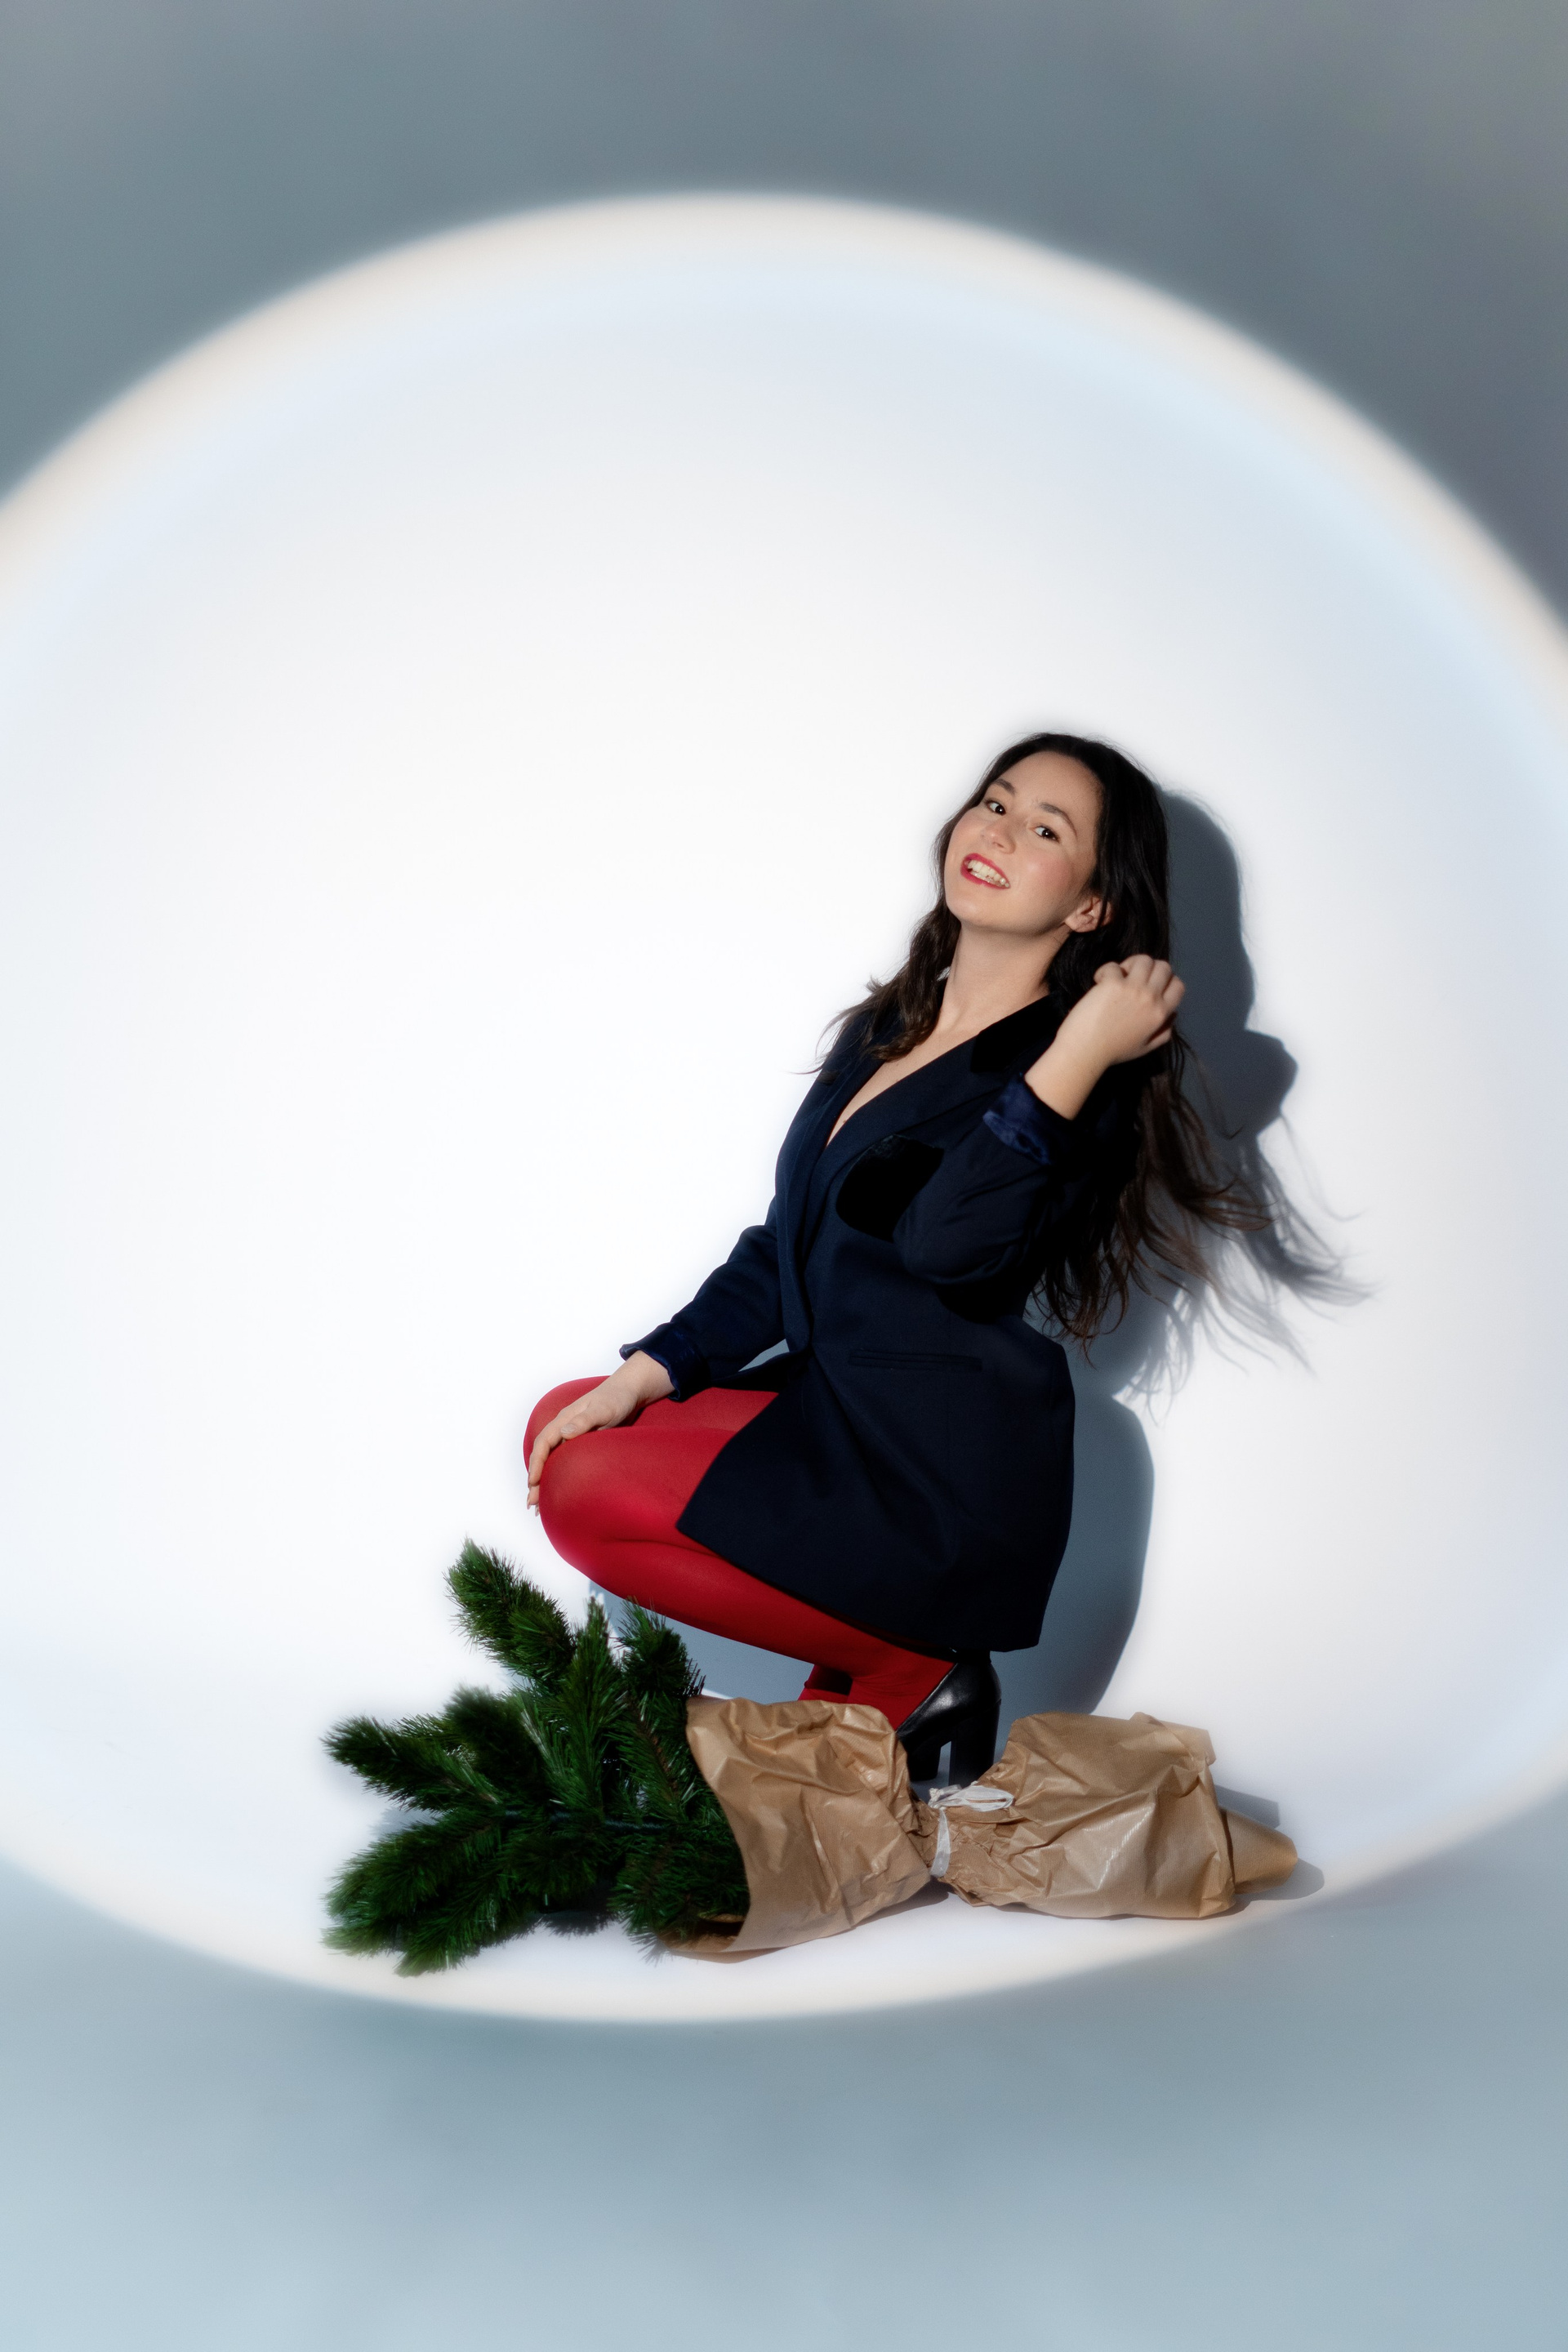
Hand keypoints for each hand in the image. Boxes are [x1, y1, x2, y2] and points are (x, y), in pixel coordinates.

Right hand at [526, 1351, 673, 1507]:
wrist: (630, 1392)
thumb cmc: (617, 1399)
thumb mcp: (603, 1409)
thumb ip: (584, 1421)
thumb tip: (563, 1434)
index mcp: (564, 1419)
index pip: (544, 1442)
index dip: (537, 1463)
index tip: (533, 1482)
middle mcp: (564, 1428)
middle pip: (543, 1454)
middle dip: (535, 1478)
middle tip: (532, 1503)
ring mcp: (572, 1435)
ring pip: (551, 1459)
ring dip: (544, 1480)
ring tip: (538, 1504)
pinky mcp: (582, 1442)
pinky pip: (564, 1460)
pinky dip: (557, 1475)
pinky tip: (558, 1489)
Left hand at [1025, 956, 1184, 1119]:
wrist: (1085, 1051)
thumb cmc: (1113, 1051)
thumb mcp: (1147, 1047)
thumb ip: (1164, 1032)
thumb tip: (1172, 1015)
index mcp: (1161, 1014)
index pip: (1178, 985)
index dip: (1166, 981)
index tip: (1150, 986)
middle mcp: (1151, 998)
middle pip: (1164, 967)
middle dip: (1150, 968)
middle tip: (1133, 978)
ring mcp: (1133, 989)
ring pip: (1144, 960)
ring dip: (1131, 964)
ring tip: (1118, 976)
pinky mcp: (1113, 983)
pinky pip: (1114, 966)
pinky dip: (1106, 971)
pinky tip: (1099, 982)